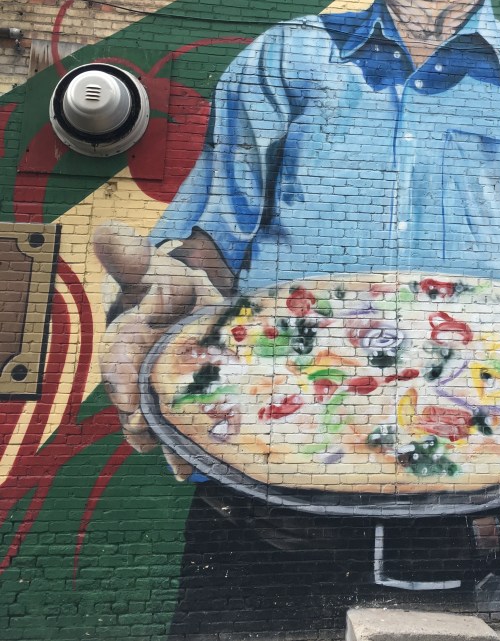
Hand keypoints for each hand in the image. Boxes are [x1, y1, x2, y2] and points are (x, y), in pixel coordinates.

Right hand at [93, 223, 225, 479]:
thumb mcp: (159, 271)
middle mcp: (131, 373)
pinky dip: (181, 453)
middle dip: (140, 418)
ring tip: (179, 461)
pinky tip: (192, 470)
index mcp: (122, 338)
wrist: (195, 312)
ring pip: (150, 424)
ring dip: (162, 442)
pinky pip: (172, 435)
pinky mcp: (175, 409)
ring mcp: (152, 394)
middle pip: (131, 400)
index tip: (129, 393)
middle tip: (149, 431)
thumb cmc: (172, 288)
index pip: (117, 356)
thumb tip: (104, 230)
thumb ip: (134, 259)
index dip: (122, 374)